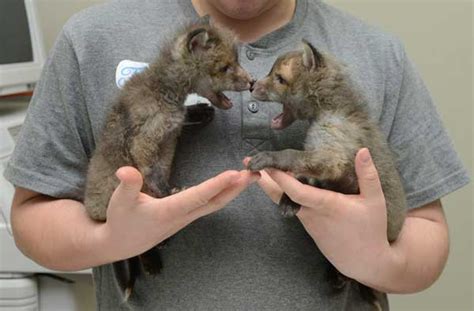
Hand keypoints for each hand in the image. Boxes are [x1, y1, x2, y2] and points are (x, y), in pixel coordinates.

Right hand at [97, 167, 259, 261]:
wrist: (123, 244)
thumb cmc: (122, 220)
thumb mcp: (121, 202)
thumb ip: (128, 185)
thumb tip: (126, 170)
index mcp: (169, 210)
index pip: (197, 196)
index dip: (216, 185)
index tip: (234, 174)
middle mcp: (183, 215)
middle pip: (215, 202)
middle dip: (236, 188)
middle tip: (255, 173)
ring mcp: (187, 217)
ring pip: (215, 204)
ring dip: (233, 191)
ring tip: (248, 177)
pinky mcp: (186, 216)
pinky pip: (210, 205)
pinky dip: (223, 194)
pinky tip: (230, 186)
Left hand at [247, 148, 393, 282]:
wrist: (364, 262)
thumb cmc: (370, 230)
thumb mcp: (375, 201)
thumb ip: (368, 175)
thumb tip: (362, 150)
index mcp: (325, 205)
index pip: (296, 190)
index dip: (281, 177)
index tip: (267, 164)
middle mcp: (311, 213)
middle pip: (281, 195)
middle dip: (264, 178)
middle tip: (248, 163)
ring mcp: (307, 221)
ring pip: (284, 201)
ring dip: (271, 185)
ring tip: (258, 169)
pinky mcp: (307, 226)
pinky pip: (291, 207)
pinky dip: (283, 194)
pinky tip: (278, 183)